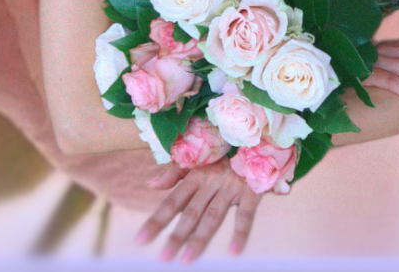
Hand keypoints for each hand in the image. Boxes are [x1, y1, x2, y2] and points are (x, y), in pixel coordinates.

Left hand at [137, 158, 261, 261]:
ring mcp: (231, 187)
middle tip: (163, 258)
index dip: (157, 220)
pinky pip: (246, 214)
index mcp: (196, 176)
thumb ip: (175, 173)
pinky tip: (234, 252)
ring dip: (200, 238)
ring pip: (213, 216)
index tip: (140, 240)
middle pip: (191, 213)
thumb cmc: (224, 153)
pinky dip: (240, 232)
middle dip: (176, 236)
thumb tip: (150, 185)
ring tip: (187, 260)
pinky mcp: (252, 190)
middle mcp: (211, 182)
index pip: (172, 202)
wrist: (257, 139)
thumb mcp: (199, 160)